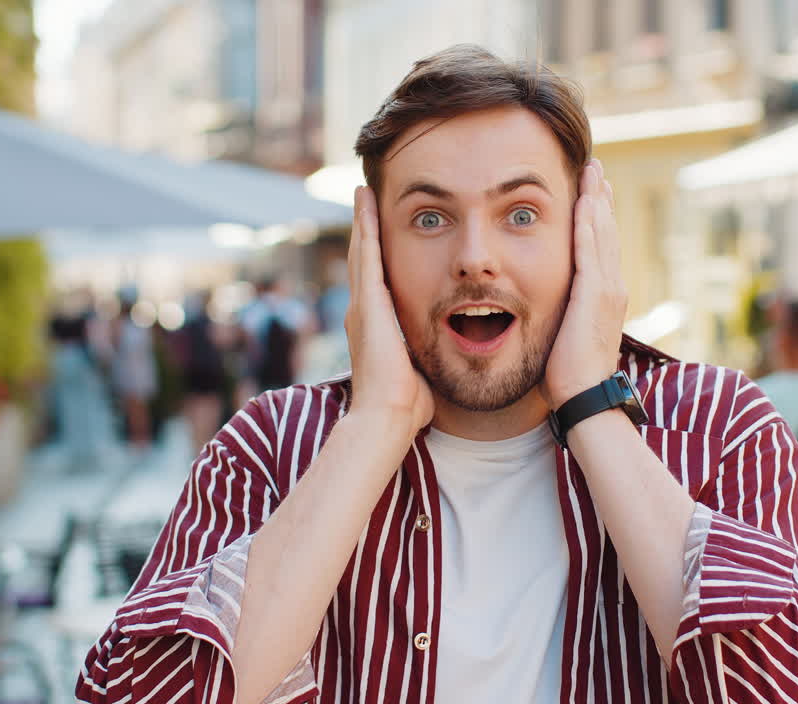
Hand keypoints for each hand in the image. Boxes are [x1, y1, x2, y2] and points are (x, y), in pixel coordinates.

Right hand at [344, 186, 433, 439]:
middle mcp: (362, 312)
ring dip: (362, 221)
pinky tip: (365, 203)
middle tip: (364, 201)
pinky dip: (365, 226)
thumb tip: (436, 365)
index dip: (376, 257)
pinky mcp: (367, 302)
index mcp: (374, 328)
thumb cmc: (406, 406)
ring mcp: (362, 306)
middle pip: (363, 261)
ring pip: (361, 251)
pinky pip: (366, 254)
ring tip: (362, 193)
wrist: (388, 416)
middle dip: (364, 231)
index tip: (379, 235)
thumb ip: (420, 361)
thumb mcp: (416, 372)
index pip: (376, 283)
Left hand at [543, 160, 627, 407]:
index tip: (592, 192)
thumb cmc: (571, 376)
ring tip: (593, 172)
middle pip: (607, 232)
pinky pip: (591, 252)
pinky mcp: (594, 296)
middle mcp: (611, 287)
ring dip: (596, 201)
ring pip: (603, 234)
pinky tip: (584, 203)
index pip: (601, 246)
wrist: (585, 396)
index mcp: (604, 296)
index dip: (597, 217)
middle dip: (600, 198)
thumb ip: (565, 316)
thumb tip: (554, 313)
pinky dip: (589, 225)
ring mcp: (606, 290)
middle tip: (596, 168)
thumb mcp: (568, 336)